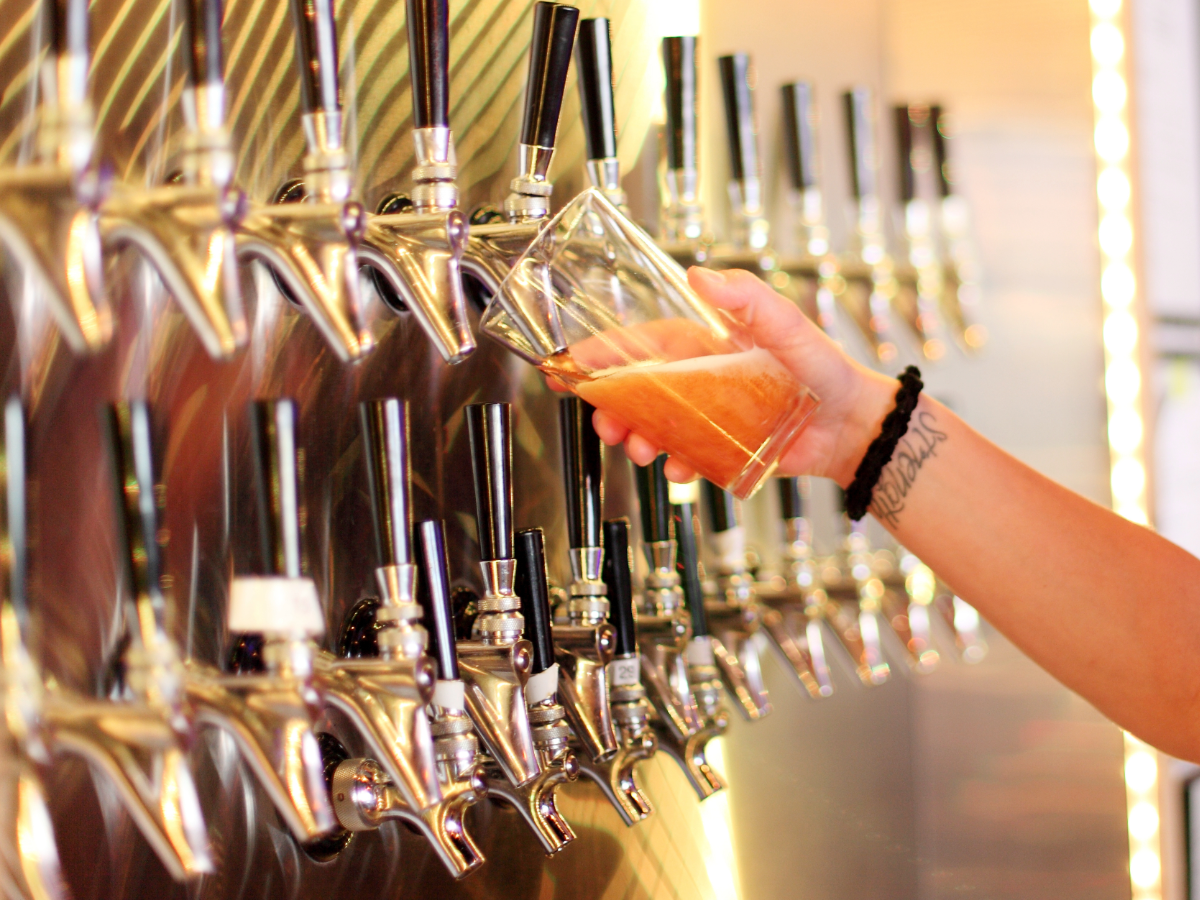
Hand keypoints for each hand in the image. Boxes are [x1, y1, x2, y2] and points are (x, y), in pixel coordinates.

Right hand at [587, 267, 896, 485]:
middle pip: (639, 390)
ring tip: (638, 450)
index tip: (572, 365)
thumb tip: (700, 275)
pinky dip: (677, 465)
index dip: (604, 354)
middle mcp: (700, 379)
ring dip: (638, 438)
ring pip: (656, 426)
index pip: (644, 344)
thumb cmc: (822, 367)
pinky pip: (687, 457)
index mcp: (704, 344)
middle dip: (612, 407)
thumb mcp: (786, 325)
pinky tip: (678, 469)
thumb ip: (749, 299)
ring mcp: (708, 416)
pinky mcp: (721, 448)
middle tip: (603, 423)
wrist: (852, 424)